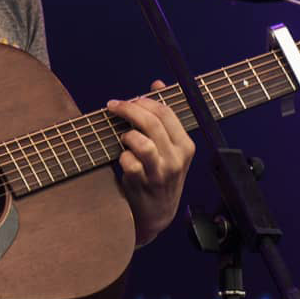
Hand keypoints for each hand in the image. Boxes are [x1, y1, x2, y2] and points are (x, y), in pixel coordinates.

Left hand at [107, 80, 196, 245]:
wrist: (156, 214)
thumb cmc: (160, 174)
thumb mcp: (170, 148)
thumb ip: (164, 116)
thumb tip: (157, 83)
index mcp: (186, 146)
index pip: (166, 112)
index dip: (144, 100)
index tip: (129, 99)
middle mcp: (177, 159)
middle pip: (152, 123)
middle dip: (129, 109)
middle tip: (113, 106)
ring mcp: (160, 174)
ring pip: (142, 142)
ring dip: (127, 135)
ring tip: (123, 138)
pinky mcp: (143, 185)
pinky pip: (128, 162)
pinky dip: (121, 156)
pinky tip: (123, 159)